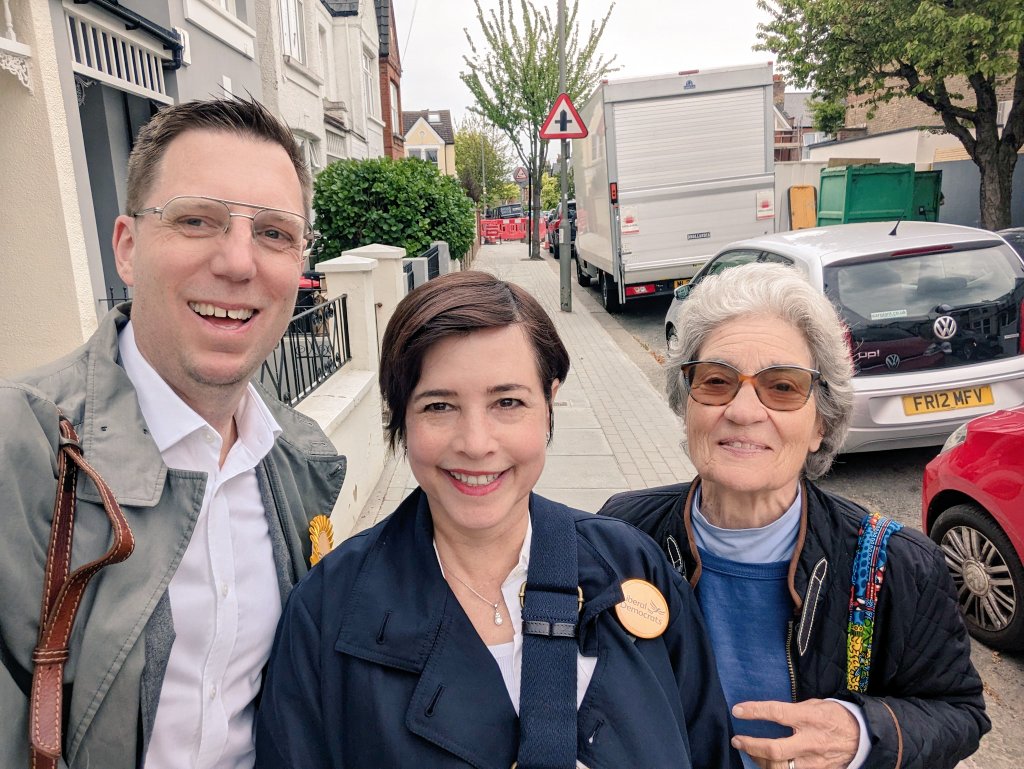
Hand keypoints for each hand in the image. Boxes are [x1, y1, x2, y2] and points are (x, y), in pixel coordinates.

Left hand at [730, 699, 859, 768]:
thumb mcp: (815, 705)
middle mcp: (811, 742)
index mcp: (810, 718)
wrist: (863, 737)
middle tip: (737, 740)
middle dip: (751, 746)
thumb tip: (769, 713)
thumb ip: (793, 710)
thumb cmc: (835, 716)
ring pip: (780, 768)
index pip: (777, 713)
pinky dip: (776, 768)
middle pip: (775, 749)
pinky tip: (766, 762)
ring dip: (760, 760)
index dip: (755, 712)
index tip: (737, 710)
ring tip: (749, 751)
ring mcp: (814, 762)